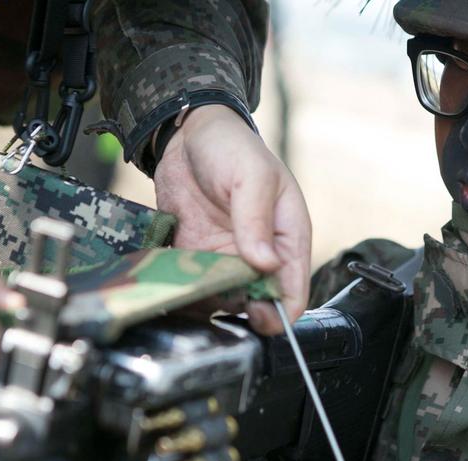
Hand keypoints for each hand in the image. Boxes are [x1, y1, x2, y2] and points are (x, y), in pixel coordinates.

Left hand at [153, 105, 310, 334]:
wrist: (187, 135)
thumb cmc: (231, 147)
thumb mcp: (251, 177)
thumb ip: (256, 220)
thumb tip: (265, 265)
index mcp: (287, 237)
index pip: (294, 289)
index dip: (281, 311)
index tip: (260, 318)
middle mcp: (261, 255)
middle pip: (259, 303)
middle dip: (242, 312)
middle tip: (219, 304)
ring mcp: (228, 259)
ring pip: (226, 300)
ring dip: (210, 305)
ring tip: (191, 297)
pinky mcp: (198, 258)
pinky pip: (196, 288)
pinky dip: (187, 294)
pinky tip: (174, 290)